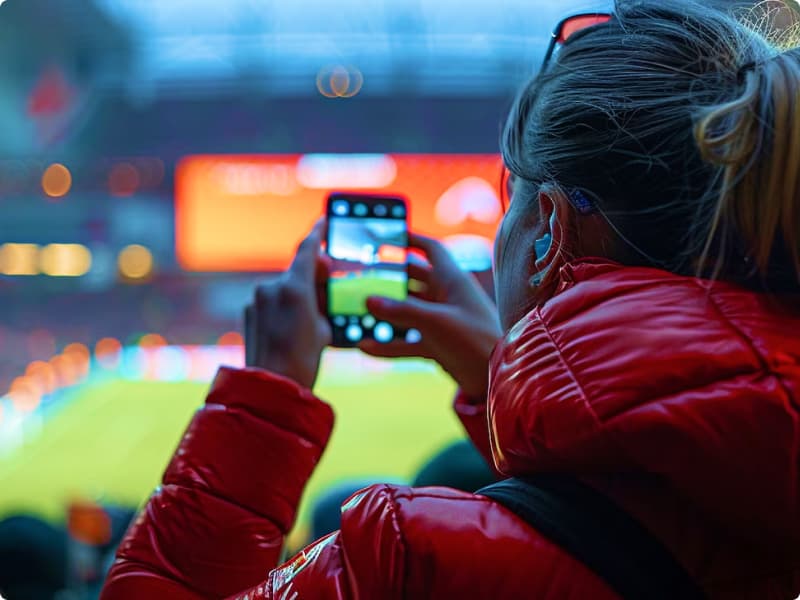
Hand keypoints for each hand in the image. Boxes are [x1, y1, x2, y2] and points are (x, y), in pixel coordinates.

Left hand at [244, 221, 331, 388]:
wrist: (271, 388)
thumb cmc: (303, 360)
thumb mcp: (325, 327)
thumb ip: (322, 300)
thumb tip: (318, 286)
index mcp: (293, 288)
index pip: (307, 249)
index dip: (318, 233)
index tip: (325, 221)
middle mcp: (271, 288)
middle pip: (297, 270)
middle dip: (313, 275)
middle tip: (329, 286)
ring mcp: (257, 299)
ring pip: (285, 287)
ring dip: (299, 293)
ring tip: (312, 318)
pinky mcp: (249, 312)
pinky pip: (272, 300)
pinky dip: (285, 306)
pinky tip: (293, 326)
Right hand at [360, 233, 501, 398]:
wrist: (496, 377)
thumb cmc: (476, 340)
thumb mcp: (436, 322)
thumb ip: (402, 311)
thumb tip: (369, 300)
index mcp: (451, 280)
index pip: (430, 250)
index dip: (412, 239)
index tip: (390, 234)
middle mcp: (445, 297)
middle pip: (411, 280)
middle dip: (388, 279)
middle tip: (361, 277)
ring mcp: (440, 321)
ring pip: (406, 312)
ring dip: (385, 313)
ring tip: (357, 312)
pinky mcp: (436, 344)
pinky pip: (406, 340)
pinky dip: (388, 344)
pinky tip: (366, 346)